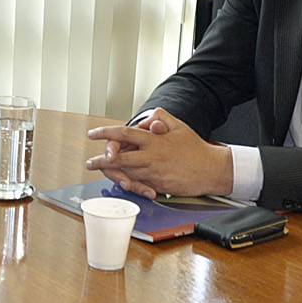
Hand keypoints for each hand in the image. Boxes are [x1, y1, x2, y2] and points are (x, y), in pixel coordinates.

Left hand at [82, 108, 233, 198]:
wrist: (211, 170)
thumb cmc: (196, 149)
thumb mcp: (179, 126)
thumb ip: (161, 118)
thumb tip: (146, 120)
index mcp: (155, 140)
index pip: (125, 134)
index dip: (106, 133)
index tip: (93, 134)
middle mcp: (152, 156)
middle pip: (119, 157)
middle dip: (101, 160)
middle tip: (90, 162)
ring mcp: (154, 172)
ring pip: (126, 172)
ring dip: (111, 173)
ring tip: (100, 171)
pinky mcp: (158, 184)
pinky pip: (138, 184)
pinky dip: (128, 183)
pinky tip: (120, 181)